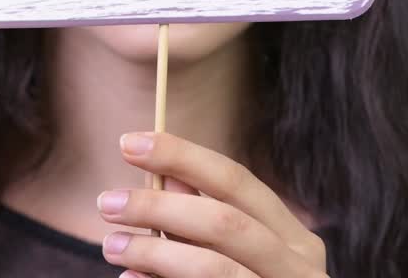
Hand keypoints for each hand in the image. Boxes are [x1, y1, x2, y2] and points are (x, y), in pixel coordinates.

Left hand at [96, 131, 328, 277]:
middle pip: (225, 223)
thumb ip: (208, 223)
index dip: (184, 156)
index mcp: (296, 241)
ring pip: (215, 268)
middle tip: (107, 203)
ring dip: (154, 254)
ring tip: (111, 245)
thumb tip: (167, 176)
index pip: (238, 183)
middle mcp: (300, 272)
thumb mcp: (241, 259)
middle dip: (160, 208)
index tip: (130, 142)